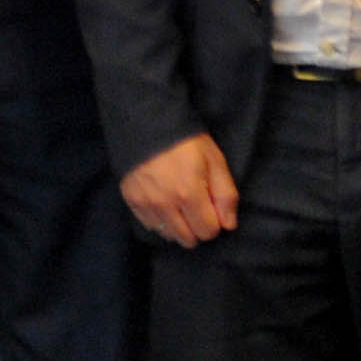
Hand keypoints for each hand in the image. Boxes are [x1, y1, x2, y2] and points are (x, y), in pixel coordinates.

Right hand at [117, 132, 238, 248]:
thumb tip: (228, 225)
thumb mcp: (214, 159)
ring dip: (179, 227)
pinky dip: (161, 221)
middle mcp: (165, 204)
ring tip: (180, 205)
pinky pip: (150, 227)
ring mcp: (146, 204)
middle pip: (189, 239)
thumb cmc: (186, 139)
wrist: (147, 120)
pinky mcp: (131, 200)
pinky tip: (165, 204)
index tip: (212, 207)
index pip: (209, 231)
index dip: (215, 221)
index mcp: (189, 193)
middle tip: (197, 207)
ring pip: (169, 236)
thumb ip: (225, 194)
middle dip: (198, 227)